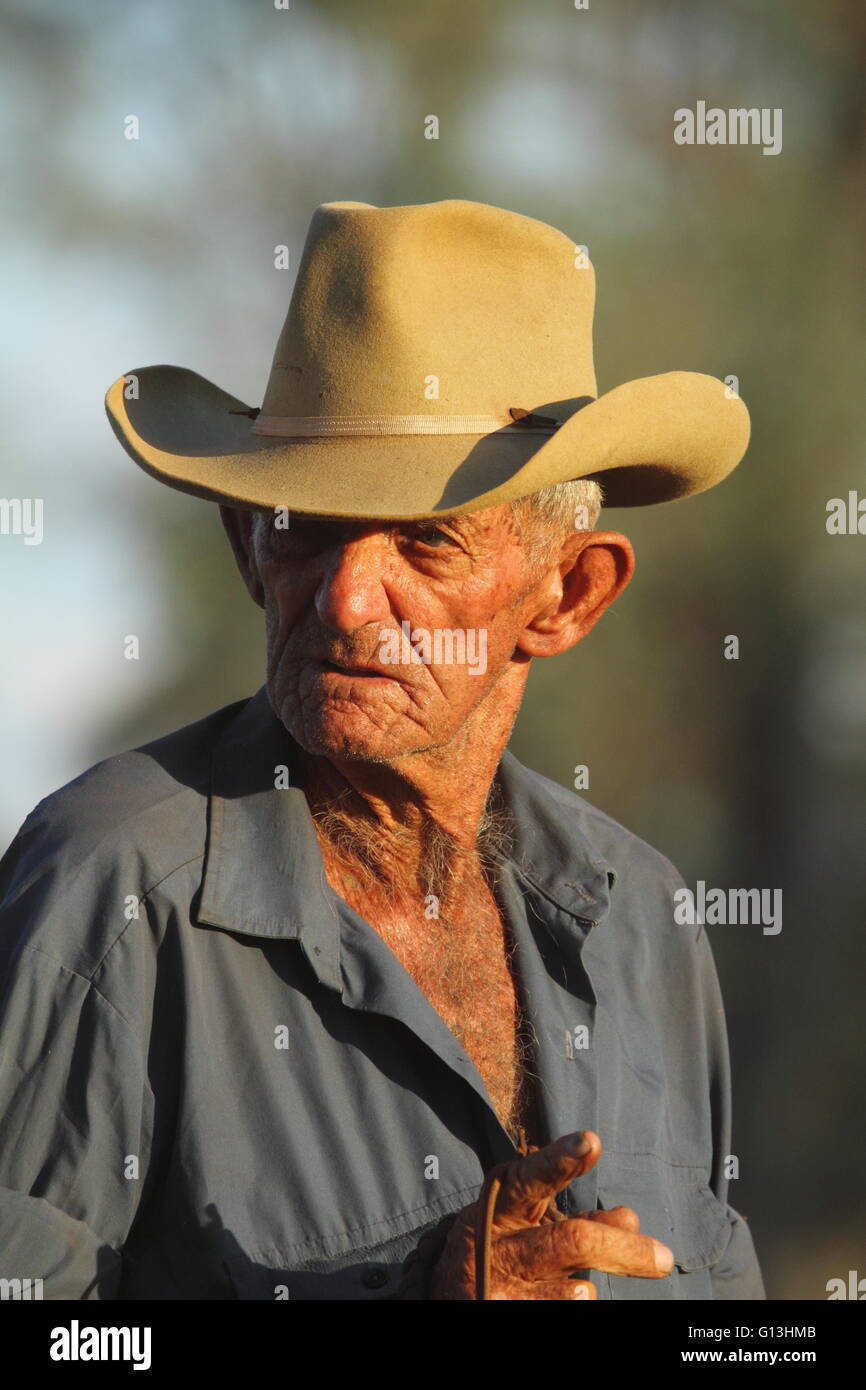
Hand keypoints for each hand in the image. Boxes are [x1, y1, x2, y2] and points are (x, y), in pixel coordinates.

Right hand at [429, 1130, 674, 1299]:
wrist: (443, 1293)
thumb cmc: (498, 1245)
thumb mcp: (527, 1221)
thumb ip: (577, 1220)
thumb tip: (631, 1218)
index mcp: (503, 1203)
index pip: (534, 1177)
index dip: (561, 1160)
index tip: (591, 1141)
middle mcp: (496, 1242)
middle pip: (569, 1241)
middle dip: (621, 1249)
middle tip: (665, 1259)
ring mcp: (495, 1284)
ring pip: (557, 1286)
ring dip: (583, 1291)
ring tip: (590, 1293)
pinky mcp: (494, 1312)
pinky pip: (540, 1312)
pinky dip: (562, 1305)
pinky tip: (576, 1301)